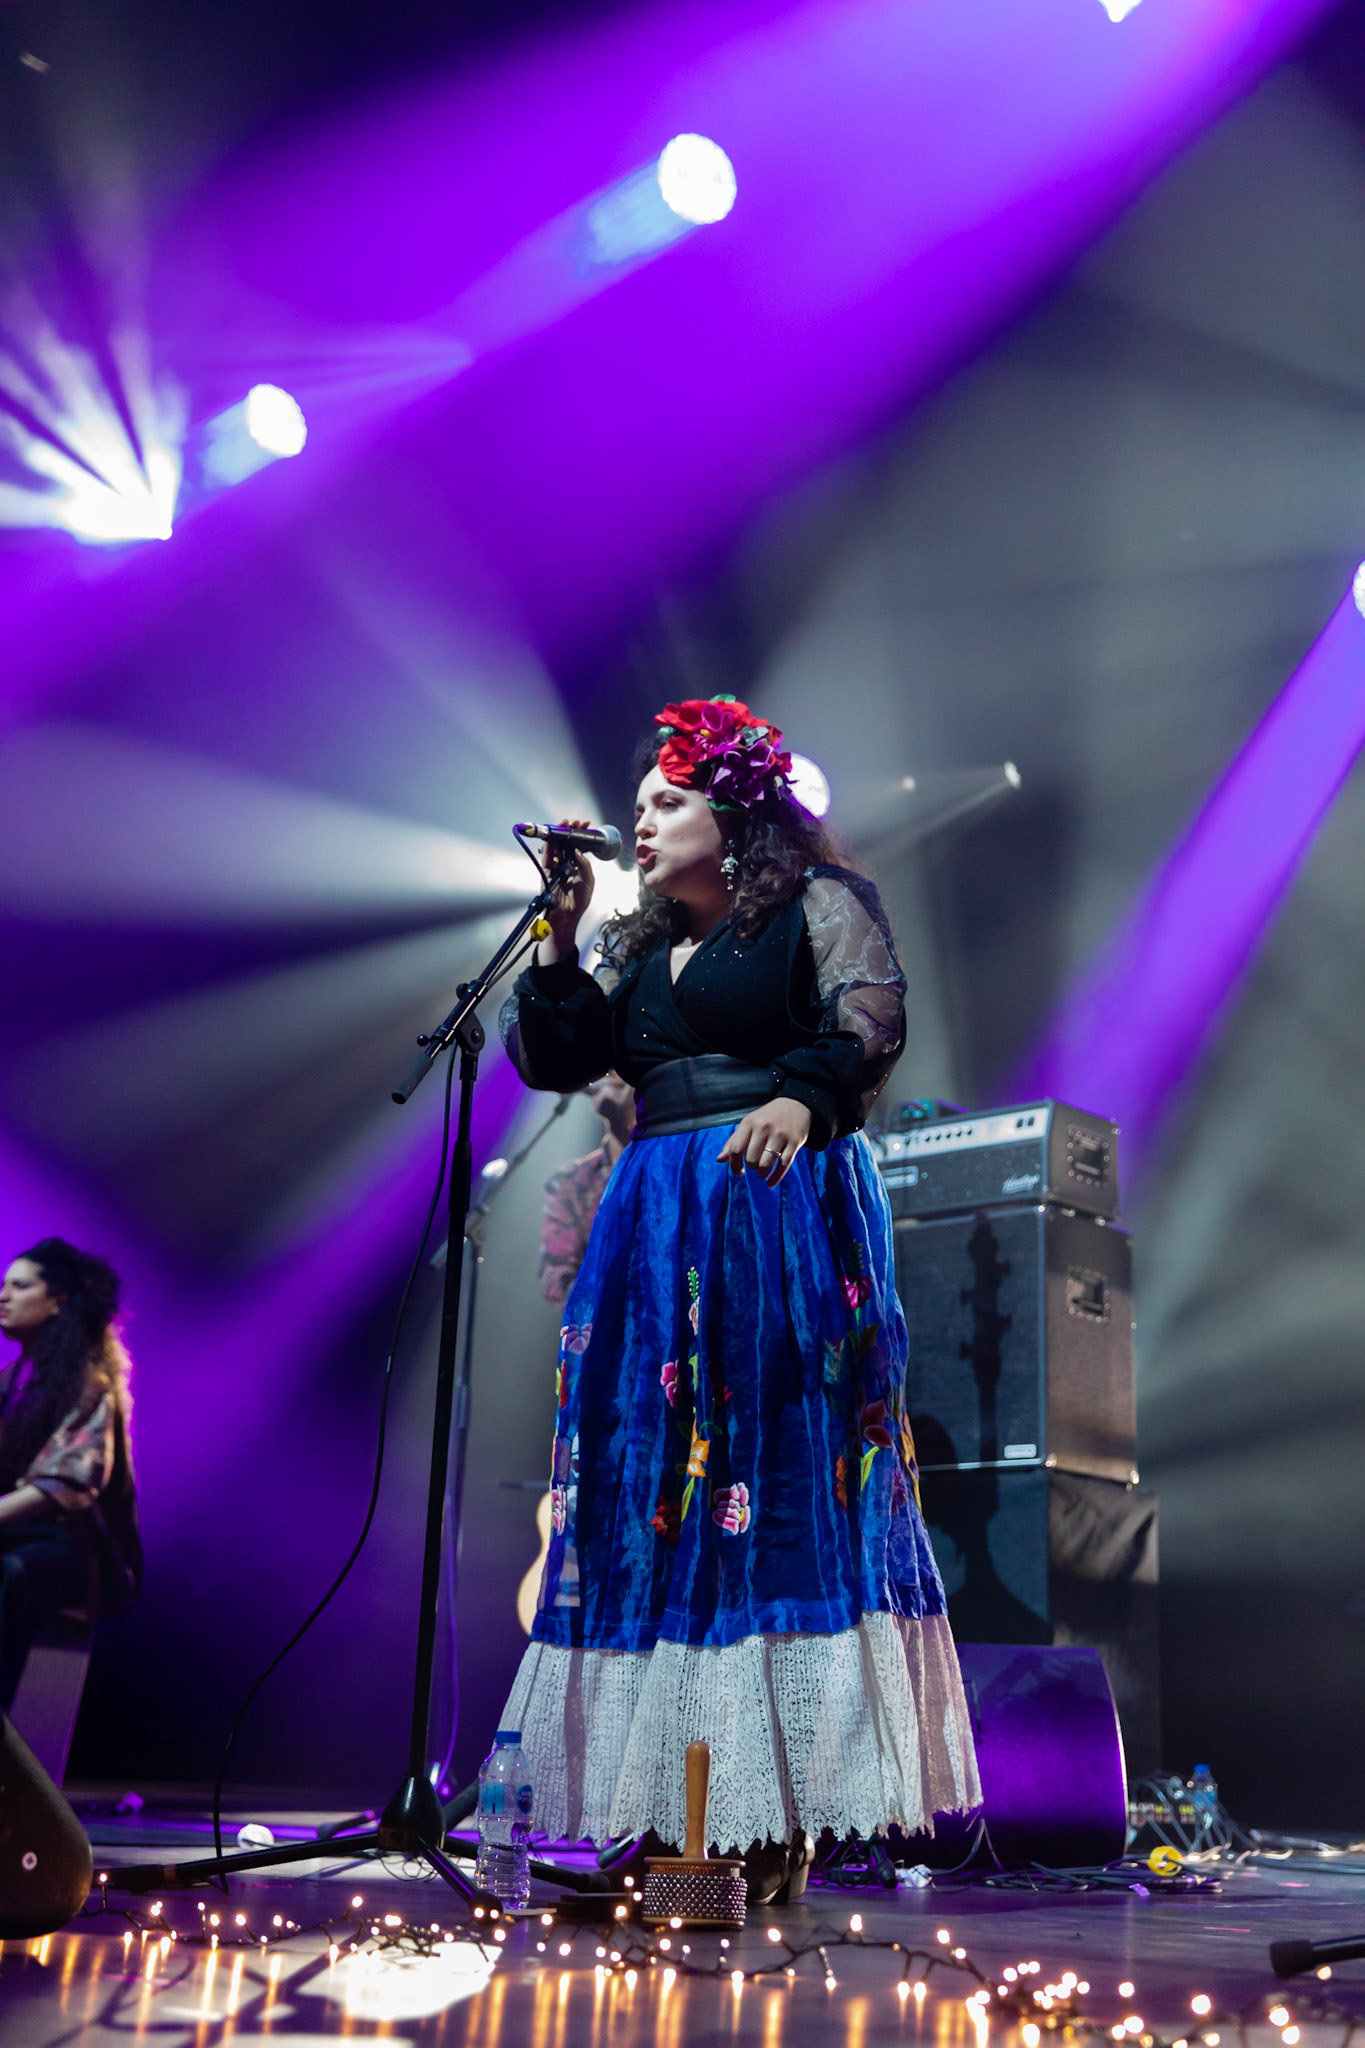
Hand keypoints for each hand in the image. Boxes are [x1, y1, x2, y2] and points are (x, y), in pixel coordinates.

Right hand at [541, 820, 595, 960]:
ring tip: (565, 823)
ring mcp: (555, 867)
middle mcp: (566, 864)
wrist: (567, 917)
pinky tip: (552, 837)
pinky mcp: (546, 872)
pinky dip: (548, 846)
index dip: (582, 836)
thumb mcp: (588, 881)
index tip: (587, 826)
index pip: (578, 846)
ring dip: (559, 835)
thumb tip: (579, 851)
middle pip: (566, 844)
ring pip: (556, 847)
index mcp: (577, 866)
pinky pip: (546, 857)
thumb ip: (585, 865)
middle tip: (575, 822)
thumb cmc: (579, 902)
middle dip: (570, 831)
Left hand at [717, 1097, 811, 1186]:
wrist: (796, 1105)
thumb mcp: (749, 1124)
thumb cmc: (767, 1117)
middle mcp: (764, 1128)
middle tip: (754, 1166)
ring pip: (766, 1164)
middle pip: (751, 1159)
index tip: (738, 1172)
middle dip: (751, 1167)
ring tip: (762, 1172)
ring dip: (762, 1173)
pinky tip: (770, 1183)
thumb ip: (733, 1141)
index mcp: (749, 1123)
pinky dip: (775, 1178)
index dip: (734, 1165)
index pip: (736, 1149)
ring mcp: (780, 1135)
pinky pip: (783, 1166)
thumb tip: (719, 1160)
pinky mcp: (794, 1142)